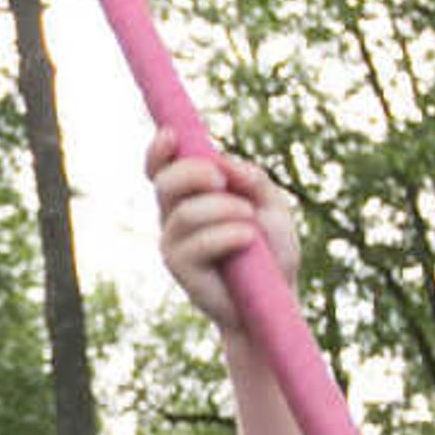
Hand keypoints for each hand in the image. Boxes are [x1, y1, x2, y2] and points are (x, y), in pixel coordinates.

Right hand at [149, 130, 299, 330]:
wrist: (276, 299)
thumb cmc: (272, 251)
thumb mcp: (271, 205)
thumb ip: (251, 179)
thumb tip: (224, 164)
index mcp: (191, 196)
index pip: (162, 168)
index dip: (159, 150)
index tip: (172, 135)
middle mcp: (174, 216)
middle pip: (165, 182)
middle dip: (193, 173)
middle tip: (221, 181)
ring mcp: (173, 243)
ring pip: (185, 212)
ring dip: (224, 210)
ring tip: (250, 221)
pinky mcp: (180, 269)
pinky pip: (198, 243)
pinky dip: (228, 235)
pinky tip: (248, 240)